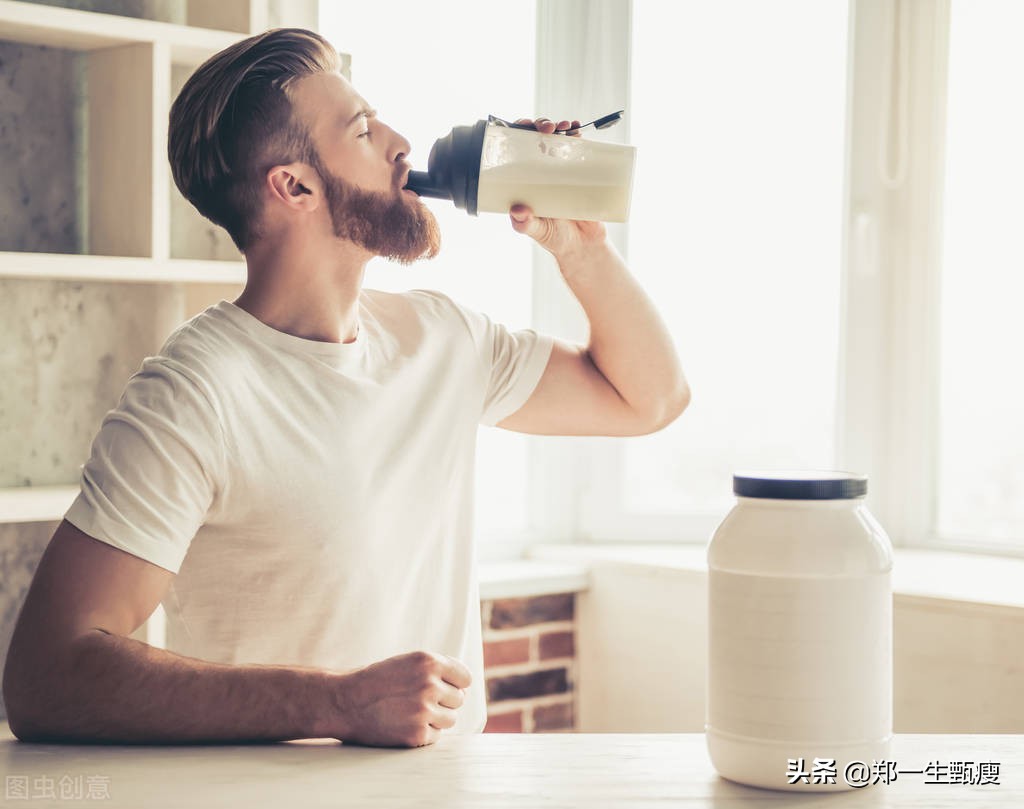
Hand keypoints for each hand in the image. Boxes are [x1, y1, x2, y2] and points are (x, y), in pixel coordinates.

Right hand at [327, 651, 471, 747]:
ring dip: (435, 719)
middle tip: (418, 702)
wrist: (344, 702)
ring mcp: (424, 710)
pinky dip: (423, 734)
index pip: (464, 678)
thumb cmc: (376, 681)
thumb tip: (465, 687)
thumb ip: (436, 670)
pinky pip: (436, 736)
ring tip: (410, 713)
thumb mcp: (407, 663)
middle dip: (443, 702)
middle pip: (458, 700)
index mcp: (429, 661)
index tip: (443, 689)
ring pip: (450, 719)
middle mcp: (430, 684)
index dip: (454, 684)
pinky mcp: (417, 734)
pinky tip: (404, 725)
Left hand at [509, 117, 607, 258]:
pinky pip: (579, 150)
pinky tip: (579, 130)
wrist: (584, 246)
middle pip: (537, 139)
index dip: (517, 133)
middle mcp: (541, 171)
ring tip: (566, 128)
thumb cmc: (555, 238)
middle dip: (541, 126)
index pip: (516, 150)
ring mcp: (562, 170)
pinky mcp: (581, 173)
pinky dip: (579, 137)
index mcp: (525, 181)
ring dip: (561, 128)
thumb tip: (517, 210)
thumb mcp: (537, 231)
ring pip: (558, 140)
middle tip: (548, 128)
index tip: (522, 126)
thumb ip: (526, 224)